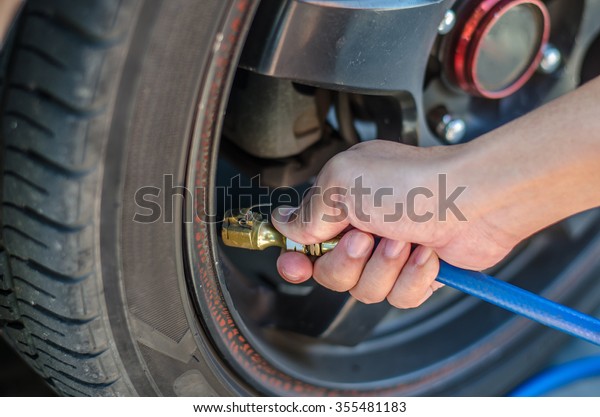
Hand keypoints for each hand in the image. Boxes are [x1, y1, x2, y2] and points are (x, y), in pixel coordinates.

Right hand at [272, 140, 517, 307]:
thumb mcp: (343, 184)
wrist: (477, 199)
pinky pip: (398, 297)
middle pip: (329, 272)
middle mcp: (363, 226)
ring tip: (404, 240)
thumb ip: (308, 211)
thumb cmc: (415, 182)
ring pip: (364, 290)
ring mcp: (390, 251)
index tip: (295, 264)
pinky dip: (412, 278)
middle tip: (366, 238)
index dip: (295, 256)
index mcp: (340, 201)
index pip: (304, 238)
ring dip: (383, 267)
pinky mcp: (416, 273)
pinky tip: (425, 253)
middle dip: (346, 262)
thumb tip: (285, 223)